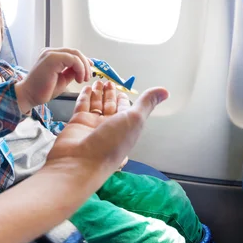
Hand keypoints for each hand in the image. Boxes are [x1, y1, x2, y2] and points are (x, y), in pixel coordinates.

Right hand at [15, 48, 91, 112]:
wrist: (29, 95)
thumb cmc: (43, 90)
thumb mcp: (63, 79)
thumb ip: (71, 72)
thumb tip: (83, 69)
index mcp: (52, 55)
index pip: (72, 53)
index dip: (84, 61)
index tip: (89, 70)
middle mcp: (50, 52)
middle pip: (75, 52)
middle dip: (85, 64)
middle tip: (87, 77)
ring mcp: (50, 53)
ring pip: (75, 54)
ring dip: (83, 67)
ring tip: (83, 79)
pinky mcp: (52, 58)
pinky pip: (72, 59)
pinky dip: (79, 68)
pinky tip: (78, 78)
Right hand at [43, 81, 168, 184]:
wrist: (81, 161)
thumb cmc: (111, 143)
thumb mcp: (135, 120)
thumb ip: (147, 103)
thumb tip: (165, 91)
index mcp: (125, 127)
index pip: (125, 108)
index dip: (124, 98)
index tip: (121, 88)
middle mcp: (109, 126)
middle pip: (110, 105)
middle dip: (109, 93)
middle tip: (107, 81)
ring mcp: (92, 125)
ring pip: (96, 104)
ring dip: (98, 93)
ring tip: (97, 80)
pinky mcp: (77, 122)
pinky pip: (82, 106)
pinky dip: (85, 96)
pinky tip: (87, 87)